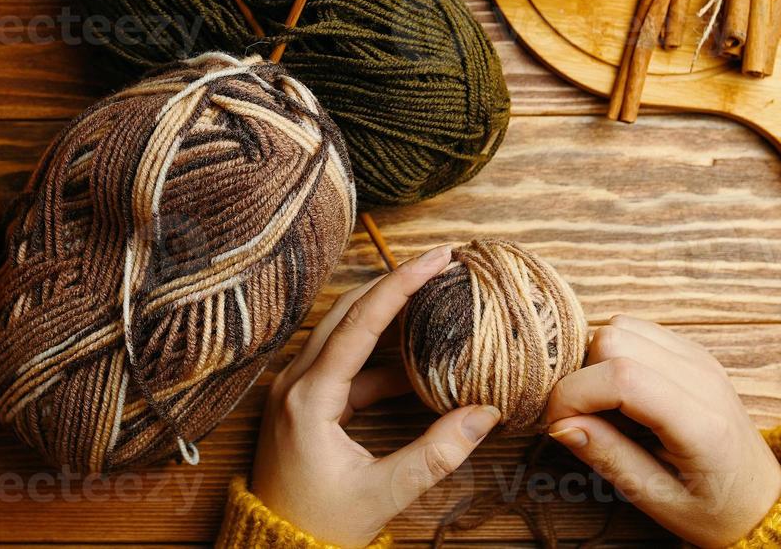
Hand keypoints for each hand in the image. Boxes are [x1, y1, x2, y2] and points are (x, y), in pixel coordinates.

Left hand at [249, 245, 500, 548]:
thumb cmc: (321, 526)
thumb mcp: (383, 493)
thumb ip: (435, 453)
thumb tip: (486, 413)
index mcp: (308, 397)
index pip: (359, 324)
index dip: (400, 285)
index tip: (436, 259)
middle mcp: (295, 383)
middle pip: (347, 313)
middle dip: (393, 284)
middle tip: (438, 264)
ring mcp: (297, 390)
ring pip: (344, 334)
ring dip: (386, 316)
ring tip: (431, 298)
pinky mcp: (306, 404)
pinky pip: (346, 365)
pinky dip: (380, 357)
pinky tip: (416, 359)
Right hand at [545, 316, 780, 547]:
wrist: (764, 501)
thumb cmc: (715, 511)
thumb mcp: (659, 500)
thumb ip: (609, 457)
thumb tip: (558, 424)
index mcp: (701, 422)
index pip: (622, 377)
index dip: (573, 393)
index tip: (556, 424)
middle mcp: (703, 378)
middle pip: (614, 339)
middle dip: (581, 375)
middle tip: (581, 418)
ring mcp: (700, 359)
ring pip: (620, 326)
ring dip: (596, 361)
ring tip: (602, 406)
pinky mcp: (693, 352)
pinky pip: (636, 329)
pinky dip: (614, 353)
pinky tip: (620, 393)